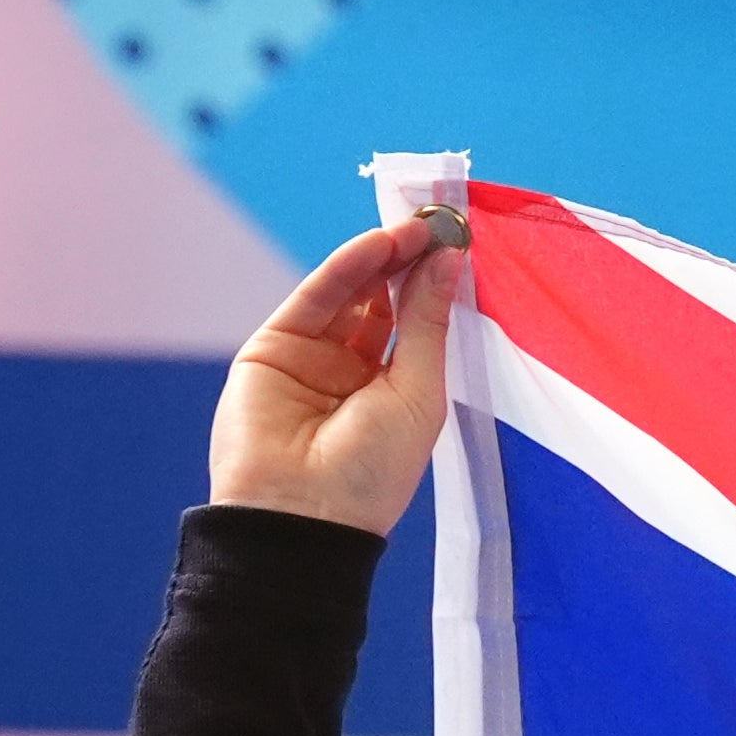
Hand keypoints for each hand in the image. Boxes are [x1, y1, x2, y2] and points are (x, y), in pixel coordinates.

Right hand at [210, 214, 461, 536]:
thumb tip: (448, 262)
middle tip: (438, 225)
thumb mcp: (417, 392)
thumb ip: (426, 323)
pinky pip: (316, 297)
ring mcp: (314, 355)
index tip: (460, 243)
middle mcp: (355, 370)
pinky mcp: (275, 344)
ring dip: (383, 259)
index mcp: (397, 391)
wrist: (303, 511)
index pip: (416, 323)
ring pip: (351, 293)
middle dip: (410, 263)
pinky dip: (346, 267)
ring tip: (415, 230)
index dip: (434, 284)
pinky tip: (378, 245)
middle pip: (384, 301)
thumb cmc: (374, 470)